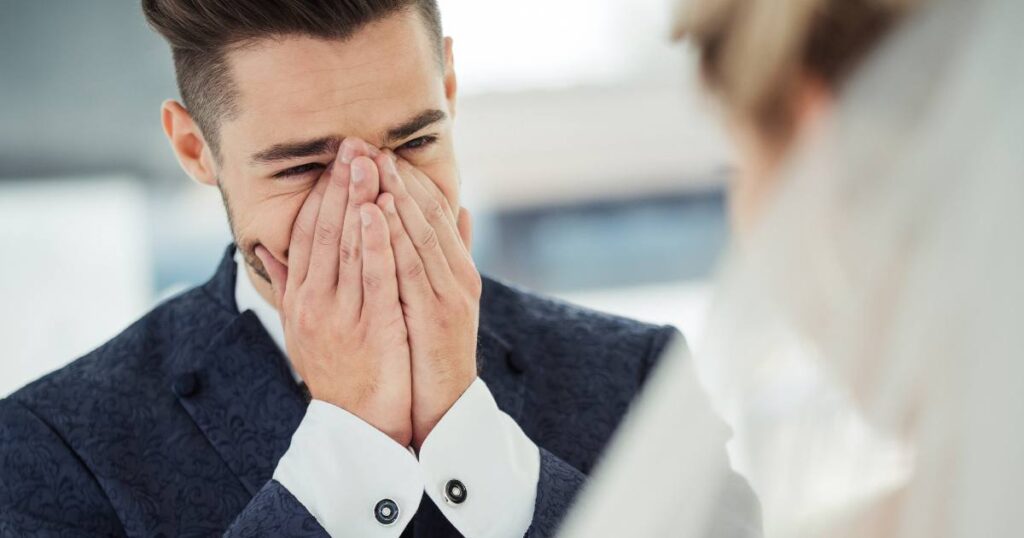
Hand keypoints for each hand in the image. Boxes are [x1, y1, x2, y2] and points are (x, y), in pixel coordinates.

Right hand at [255, 139, 412, 445]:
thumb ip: (288, 285)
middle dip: (339, 184)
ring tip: (367, 160)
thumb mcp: (302, 326)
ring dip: (357, 199)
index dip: (321, 194)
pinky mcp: (371, 327)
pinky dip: (374, 242)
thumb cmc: (336, 371)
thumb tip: (263, 250)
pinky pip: (372, 277)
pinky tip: (378, 210)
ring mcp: (341, 314)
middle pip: (326, 231)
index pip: (307, 233)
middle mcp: (313, 300)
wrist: (357, 425)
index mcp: (300, 297)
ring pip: (348, 246)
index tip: (333, 159)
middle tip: (352, 142)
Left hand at [373, 150, 481, 449]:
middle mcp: (458, 275)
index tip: (381, 153)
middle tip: (371, 145)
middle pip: (428, 215)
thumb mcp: (443, 300)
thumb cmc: (436, 353)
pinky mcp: (439, 314)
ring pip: (421, 233)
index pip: (434, 213)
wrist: (445, 405)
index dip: (408, 180)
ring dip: (396, 196)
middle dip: (398, 178)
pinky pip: (412, 268)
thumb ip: (451, 256)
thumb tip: (462, 210)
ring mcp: (451, 293)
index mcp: (457, 269)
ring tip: (373, 164)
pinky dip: (395, 237)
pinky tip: (377, 212)